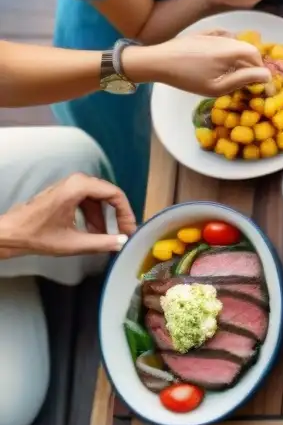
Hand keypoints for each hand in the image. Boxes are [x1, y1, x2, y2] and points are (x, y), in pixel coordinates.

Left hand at [0, 174, 135, 257]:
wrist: (8, 234)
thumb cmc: (37, 236)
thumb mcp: (73, 243)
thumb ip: (102, 243)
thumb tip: (123, 242)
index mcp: (79, 187)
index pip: (115, 195)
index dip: (126, 214)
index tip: (129, 230)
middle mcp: (76, 181)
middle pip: (108, 196)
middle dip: (116, 216)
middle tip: (122, 234)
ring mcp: (69, 186)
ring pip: (98, 200)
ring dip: (104, 218)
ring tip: (106, 237)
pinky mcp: (64, 193)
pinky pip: (87, 201)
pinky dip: (93, 216)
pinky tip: (93, 233)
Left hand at [122, 32, 270, 95]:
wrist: (157, 61)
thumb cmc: (187, 78)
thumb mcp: (217, 87)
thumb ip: (244, 79)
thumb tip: (267, 75)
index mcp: (232, 51)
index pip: (256, 56)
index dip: (259, 70)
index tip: (255, 83)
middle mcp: (226, 38)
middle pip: (247, 48)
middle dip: (250, 63)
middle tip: (241, 80)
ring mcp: (213, 34)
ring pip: (235, 43)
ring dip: (238, 56)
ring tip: (228, 72)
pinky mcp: (203, 33)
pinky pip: (223, 36)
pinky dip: (227, 46)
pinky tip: (220, 56)